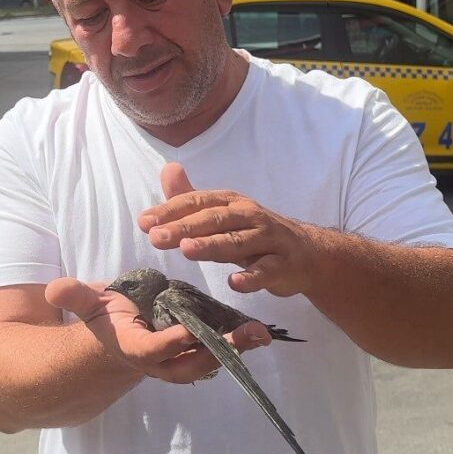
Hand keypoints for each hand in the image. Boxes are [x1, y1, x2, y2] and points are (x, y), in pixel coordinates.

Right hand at [45, 277, 271, 383]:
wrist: (114, 343)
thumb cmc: (104, 319)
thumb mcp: (89, 304)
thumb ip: (75, 296)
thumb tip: (54, 289)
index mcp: (134, 347)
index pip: (154, 350)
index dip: (171, 342)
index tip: (191, 330)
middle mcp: (159, 361)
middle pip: (190, 364)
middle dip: (218, 351)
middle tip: (245, 335)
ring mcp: (177, 362)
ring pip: (209, 362)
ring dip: (235, 349)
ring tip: (260, 333)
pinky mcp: (192, 355)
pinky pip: (216, 353)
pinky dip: (237, 345)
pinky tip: (258, 332)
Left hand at [138, 163, 326, 297]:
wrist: (308, 254)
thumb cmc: (257, 234)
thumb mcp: (224, 214)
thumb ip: (193, 198)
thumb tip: (167, 170)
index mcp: (232, 203)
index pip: (198, 203)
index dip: (171, 211)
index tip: (144, 222)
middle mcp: (250, 216)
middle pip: (215, 220)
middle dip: (184, 227)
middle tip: (156, 237)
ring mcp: (269, 240)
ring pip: (238, 242)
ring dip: (213, 245)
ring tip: (187, 250)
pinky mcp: (283, 265)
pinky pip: (266, 271)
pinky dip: (252, 277)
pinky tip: (235, 282)